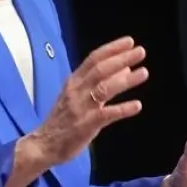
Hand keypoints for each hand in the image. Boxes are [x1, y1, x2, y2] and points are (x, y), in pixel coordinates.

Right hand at [25, 36, 148, 166]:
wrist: (43, 145)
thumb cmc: (64, 119)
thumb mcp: (79, 96)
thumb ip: (100, 82)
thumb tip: (124, 68)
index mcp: (74, 81)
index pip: (93, 59)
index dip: (112, 49)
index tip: (129, 41)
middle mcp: (76, 90)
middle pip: (100, 69)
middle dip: (121, 58)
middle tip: (141, 52)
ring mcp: (80, 107)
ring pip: (104, 88)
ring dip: (125, 80)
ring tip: (143, 72)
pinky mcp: (85, 125)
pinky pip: (106, 114)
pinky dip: (122, 109)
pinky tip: (137, 105)